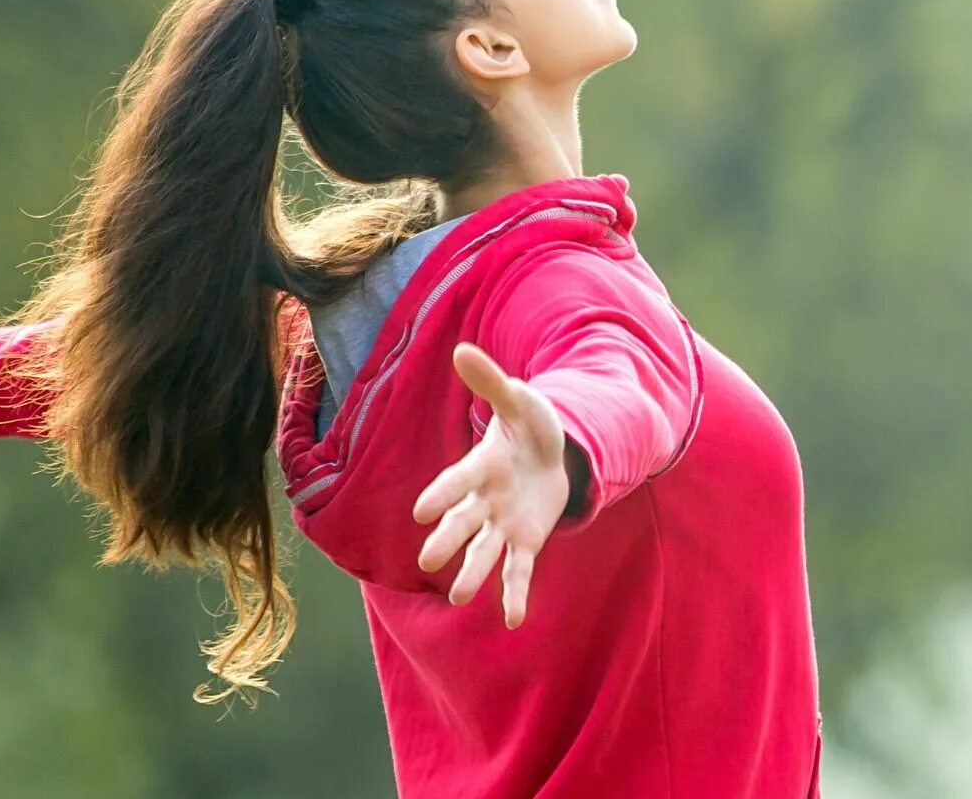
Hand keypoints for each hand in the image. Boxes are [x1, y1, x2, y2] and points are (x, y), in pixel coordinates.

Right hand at [413, 341, 572, 627]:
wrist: (551, 453)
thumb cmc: (529, 424)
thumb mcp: (519, 400)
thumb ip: (492, 383)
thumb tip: (462, 350)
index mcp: (482, 466)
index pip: (458, 480)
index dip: (442, 493)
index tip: (421, 511)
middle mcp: (485, 500)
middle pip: (463, 522)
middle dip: (448, 540)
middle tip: (428, 561)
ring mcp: (503, 524)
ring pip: (484, 552)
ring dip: (472, 574)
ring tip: (459, 598)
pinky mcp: (524, 541)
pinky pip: (518, 570)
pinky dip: (515, 594)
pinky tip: (513, 621)